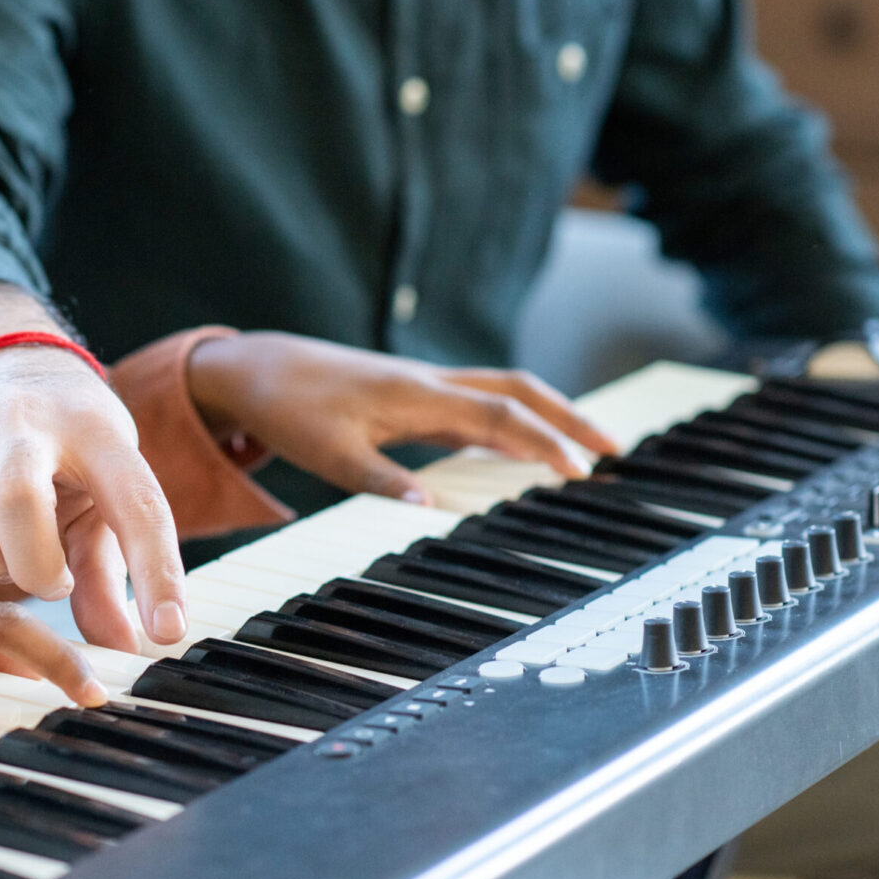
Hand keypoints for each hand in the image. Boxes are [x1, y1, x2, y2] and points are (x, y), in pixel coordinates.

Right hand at [0, 283, 188, 652]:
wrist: (8, 364)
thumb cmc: (69, 454)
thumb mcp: (101, 500)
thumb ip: (108, 576)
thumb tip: (123, 648)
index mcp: (98, 433)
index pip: (136, 504)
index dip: (156, 572)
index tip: (167, 630)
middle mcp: (31, 416)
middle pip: (18, 500)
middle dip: (33, 567)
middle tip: (49, 580)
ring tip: (7, 558)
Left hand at [184, 332, 619, 502]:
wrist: (261, 369)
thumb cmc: (292, 411)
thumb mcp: (328, 456)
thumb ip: (380, 480)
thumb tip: (430, 508)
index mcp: (417, 396)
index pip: (499, 416)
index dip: (544, 443)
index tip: (581, 470)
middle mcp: (432, 383)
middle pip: (520, 391)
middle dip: (571, 419)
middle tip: (617, 449)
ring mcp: (428, 386)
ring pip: (505, 392)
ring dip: (550, 416)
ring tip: (588, 449)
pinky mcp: (418, 395)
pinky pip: (481, 403)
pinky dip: (515, 421)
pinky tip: (528, 447)